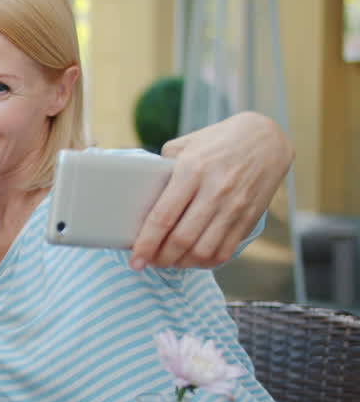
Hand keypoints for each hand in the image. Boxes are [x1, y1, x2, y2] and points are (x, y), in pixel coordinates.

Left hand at [131, 112, 292, 269]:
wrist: (266, 138)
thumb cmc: (217, 141)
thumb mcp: (185, 145)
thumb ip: (162, 170)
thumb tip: (142, 197)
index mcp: (192, 170)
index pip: (163, 216)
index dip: (146, 243)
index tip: (135, 259)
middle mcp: (215, 191)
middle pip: (182, 239)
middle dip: (160, 258)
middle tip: (148, 262)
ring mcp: (235, 206)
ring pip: (203, 250)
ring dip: (182, 263)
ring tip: (168, 262)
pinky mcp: (250, 218)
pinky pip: (226, 250)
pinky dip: (206, 262)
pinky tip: (193, 259)